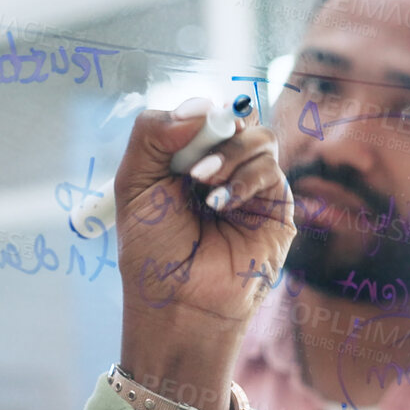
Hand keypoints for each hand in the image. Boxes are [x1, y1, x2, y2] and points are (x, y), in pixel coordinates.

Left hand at [117, 96, 295, 409]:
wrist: (176, 304)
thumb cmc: (152, 252)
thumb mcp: (134, 184)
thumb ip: (152, 133)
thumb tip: (200, 106)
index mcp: (187, 159)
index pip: (202, 113)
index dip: (195, 115)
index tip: (178, 135)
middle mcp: (223, 169)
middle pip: (235, 117)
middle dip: (214, 130)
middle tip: (191, 165)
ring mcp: (252, 188)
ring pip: (259, 137)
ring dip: (229, 153)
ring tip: (202, 184)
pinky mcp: (276, 209)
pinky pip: (271, 170)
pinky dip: (244, 177)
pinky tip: (220, 202)